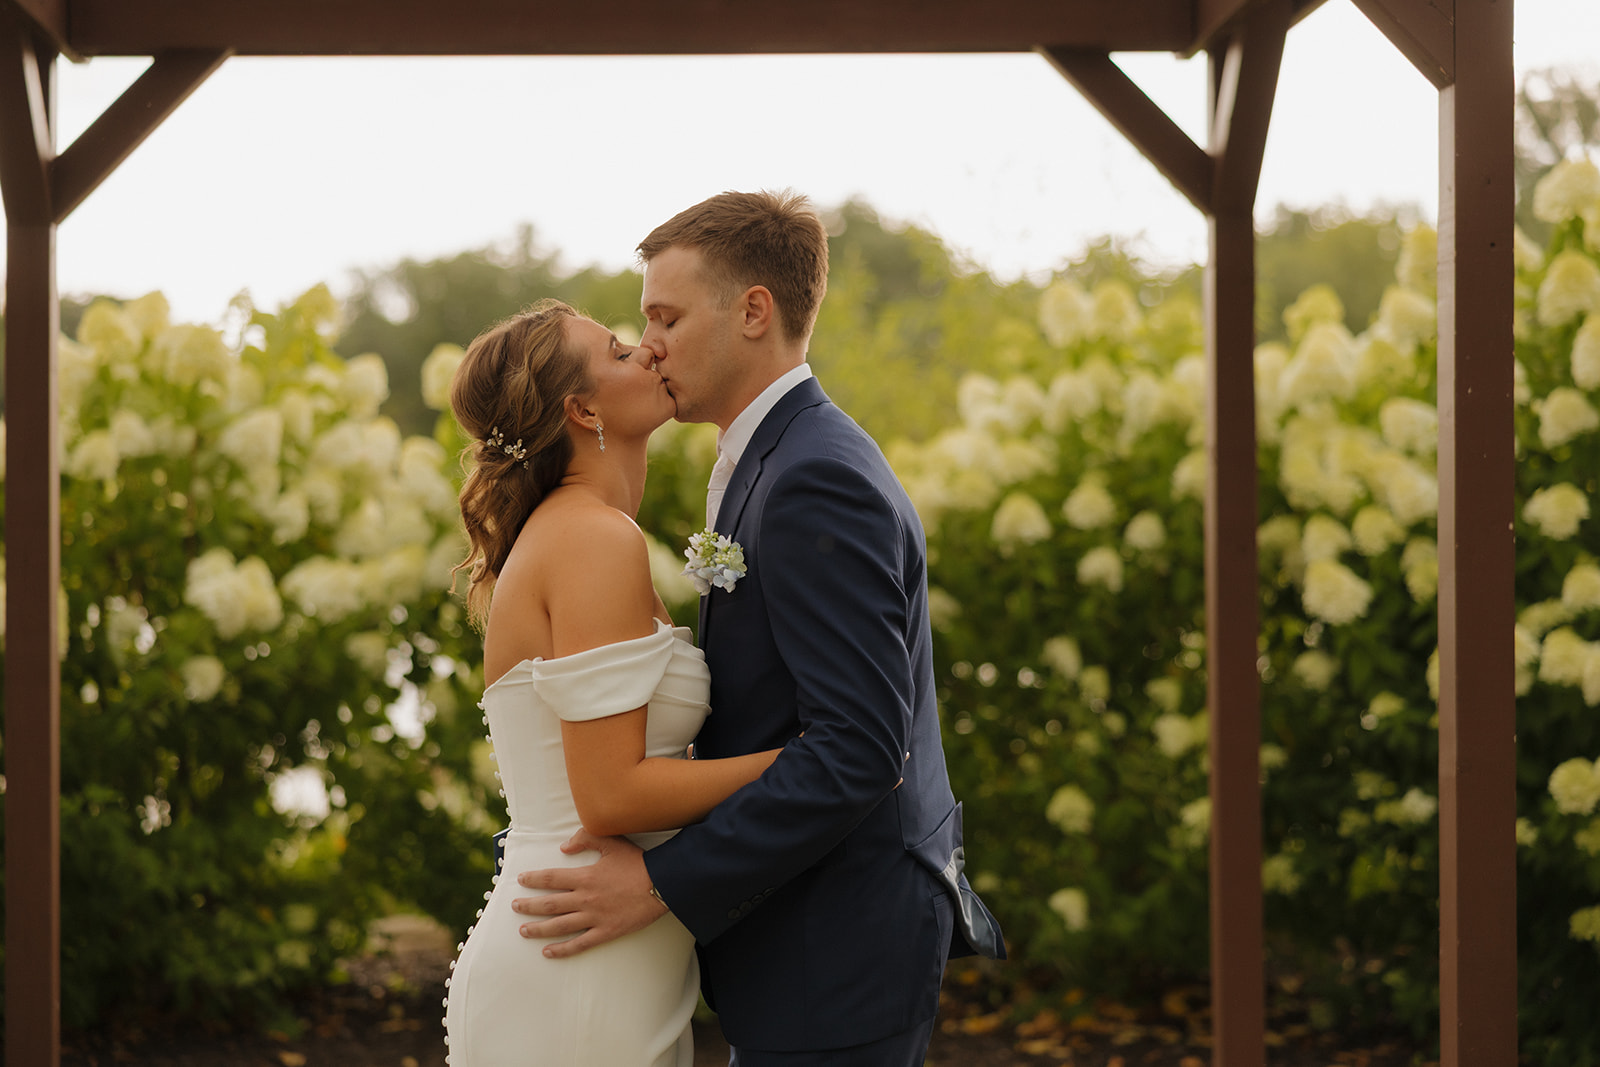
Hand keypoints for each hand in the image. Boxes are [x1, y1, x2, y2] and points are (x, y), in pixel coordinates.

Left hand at [510, 829, 666, 957]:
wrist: (662, 884)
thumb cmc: (638, 862)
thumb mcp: (612, 842)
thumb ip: (586, 839)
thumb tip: (564, 846)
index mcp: (585, 877)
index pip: (551, 878)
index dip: (533, 879)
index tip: (520, 880)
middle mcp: (585, 899)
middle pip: (549, 905)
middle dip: (529, 906)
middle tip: (514, 906)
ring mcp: (594, 918)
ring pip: (559, 926)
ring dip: (538, 929)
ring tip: (524, 930)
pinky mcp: (606, 932)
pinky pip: (580, 944)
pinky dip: (562, 950)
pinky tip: (548, 952)